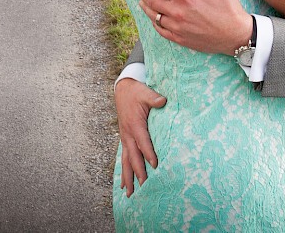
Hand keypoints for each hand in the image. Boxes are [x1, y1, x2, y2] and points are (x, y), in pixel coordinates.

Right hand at [115, 78, 165, 196]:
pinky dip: (124, 172)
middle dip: (138, 172)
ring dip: (128, 178)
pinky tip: (123, 185)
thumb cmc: (136, 92)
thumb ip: (153, 98)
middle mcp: (128, 134)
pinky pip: (124, 159)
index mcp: (135, 124)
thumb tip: (162, 100)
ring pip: (126, 161)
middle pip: (133, 156)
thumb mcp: (145, 92)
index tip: (155, 164)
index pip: (143, 141)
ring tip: (129, 194)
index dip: (148, 153)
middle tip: (144, 186)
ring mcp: (125, 138)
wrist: (123, 90)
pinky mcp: (125, 140)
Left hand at [133, 0, 251, 54]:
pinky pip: (161, 31)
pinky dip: (154, 23)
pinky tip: (153, 18)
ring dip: (145, 7)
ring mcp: (177, 28)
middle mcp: (178, 13)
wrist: (236, 36)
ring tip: (141, 1)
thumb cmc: (229, 8)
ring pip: (154, 16)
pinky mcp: (180, 39)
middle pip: (152, 0)